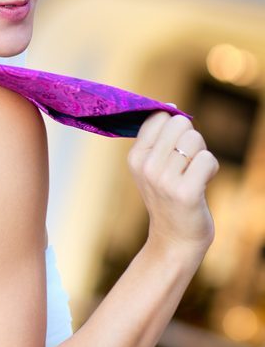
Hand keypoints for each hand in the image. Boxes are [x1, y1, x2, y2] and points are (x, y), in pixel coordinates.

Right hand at [128, 112, 219, 255]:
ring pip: (196, 140)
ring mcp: (164, 180)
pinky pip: (208, 159)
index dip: (174, 127)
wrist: (174, 239)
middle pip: (180, 124)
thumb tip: (171, 107)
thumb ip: (159, 138)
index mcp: (134, 157)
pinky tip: (201, 185)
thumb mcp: (153, 166)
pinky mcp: (186, 192)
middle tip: (187, 163)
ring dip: (202, 156)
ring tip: (192, 175)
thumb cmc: (169, 198)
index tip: (173, 148)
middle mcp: (145, 166)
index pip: (159, 117)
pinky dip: (211, 170)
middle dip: (191, 139)